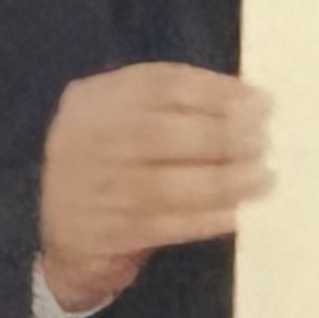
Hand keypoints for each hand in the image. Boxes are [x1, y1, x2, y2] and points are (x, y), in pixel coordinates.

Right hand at [38, 64, 271, 309]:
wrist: (56, 225)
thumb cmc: (112, 159)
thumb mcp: (125, 115)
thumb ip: (172, 104)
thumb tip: (249, 100)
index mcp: (98, 99)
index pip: (161, 85)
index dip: (216, 92)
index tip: (261, 101)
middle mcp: (89, 139)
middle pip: (159, 133)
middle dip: (220, 136)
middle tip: (262, 141)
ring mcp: (94, 189)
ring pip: (164, 185)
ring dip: (222, 182)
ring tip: (263, 178)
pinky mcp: (106, 233)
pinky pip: (163, 226)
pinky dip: (204, 220)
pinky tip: (236, 213)